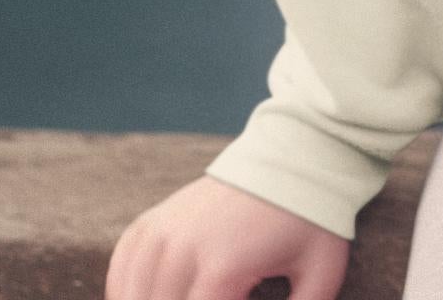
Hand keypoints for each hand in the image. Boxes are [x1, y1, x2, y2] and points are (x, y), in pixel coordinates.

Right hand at [106, 173, 350, 299]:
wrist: (292, 157)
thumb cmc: (310, 222)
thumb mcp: (321, 274)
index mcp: (222, 266)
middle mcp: (182, 248)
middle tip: (217, 297)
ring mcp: (162, 231)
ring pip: (132, 294)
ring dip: (151, 299)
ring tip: (189, 296)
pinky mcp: (152, 220)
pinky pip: (121, 268)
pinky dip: (125, 290)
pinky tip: (142, 296)